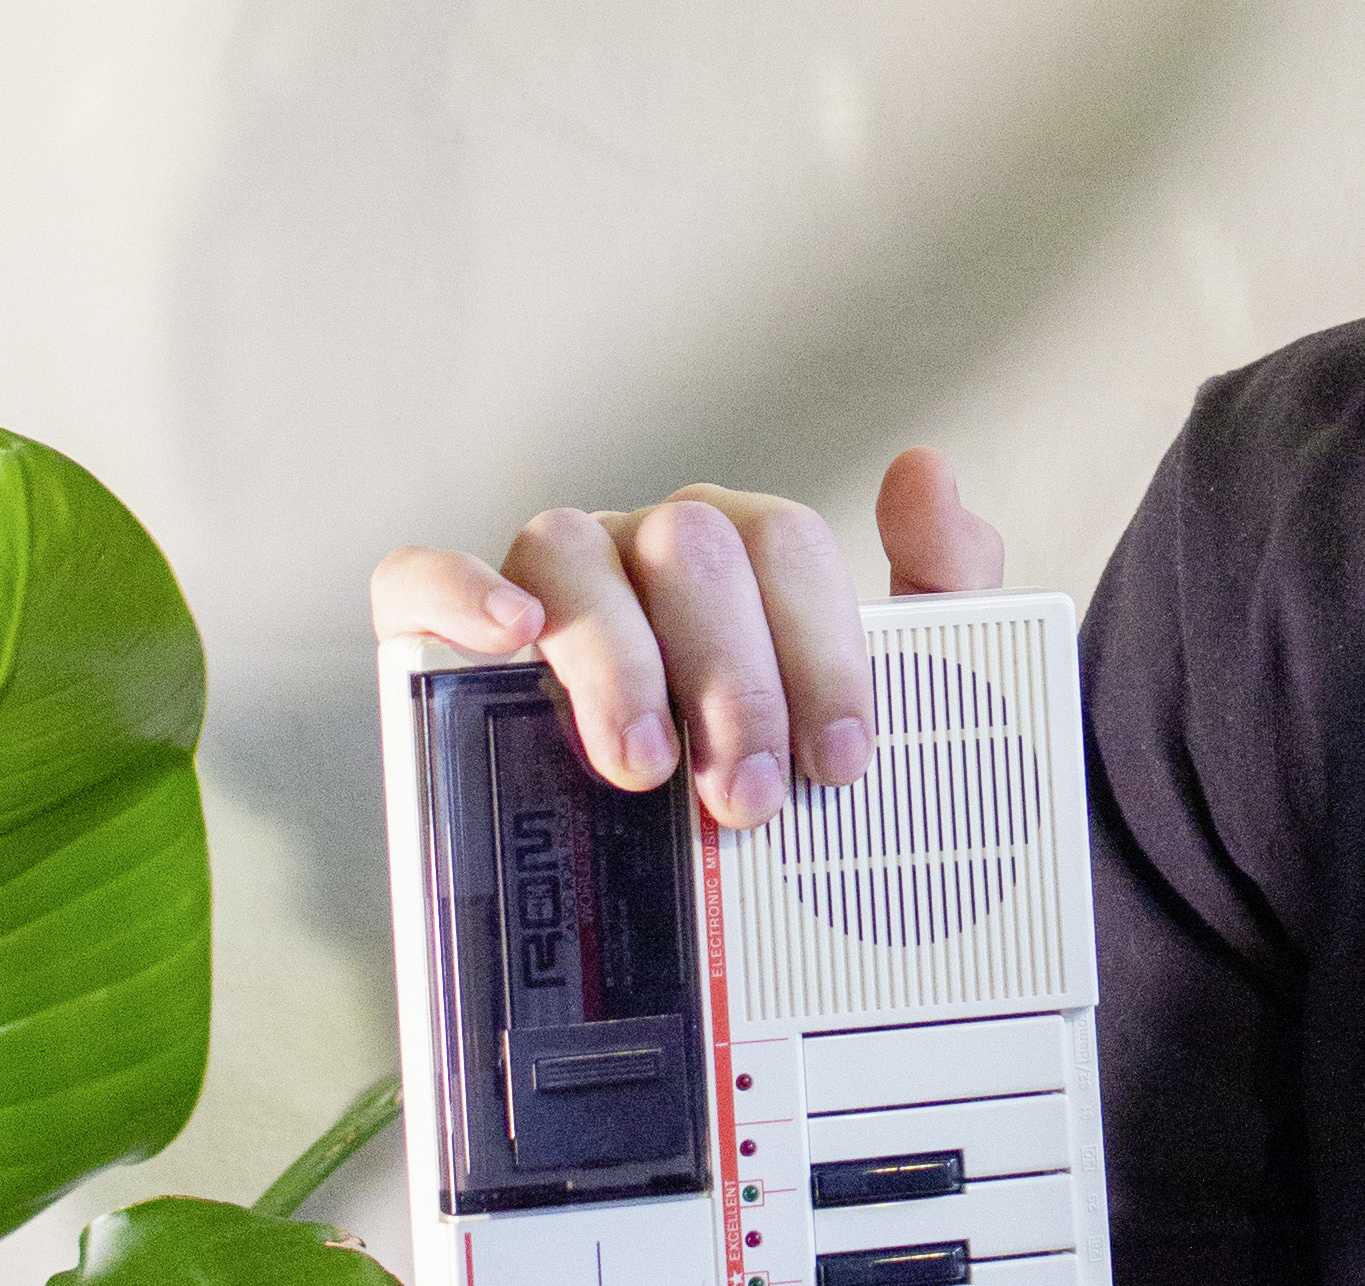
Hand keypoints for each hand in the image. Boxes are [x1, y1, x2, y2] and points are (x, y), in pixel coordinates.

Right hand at [370, 448, 1004, 827]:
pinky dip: (456, 589)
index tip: (843, 761)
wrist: (715, 896)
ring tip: (643, 765)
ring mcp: (550, 581)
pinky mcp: (448, 629)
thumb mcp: (896, 691)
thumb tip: (925, 467)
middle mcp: (647, 547)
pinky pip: (421, 576)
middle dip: (731, 676)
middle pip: (690, 545)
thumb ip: (943, 583)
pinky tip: (508, 639)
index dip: (821, 649)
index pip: (786, 543)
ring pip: (568, 548)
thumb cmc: (788, 770)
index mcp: (747, 548)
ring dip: (615, 656)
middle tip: (751, 798)